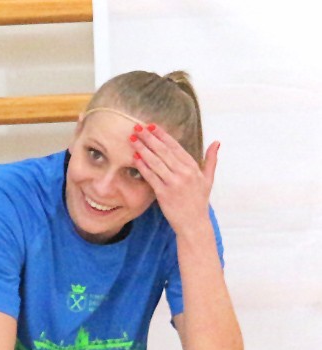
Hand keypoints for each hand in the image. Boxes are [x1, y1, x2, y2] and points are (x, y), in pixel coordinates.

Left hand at [131, 123, 217, 237]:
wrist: (193, 223)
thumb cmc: (199, 201)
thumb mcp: (208, 179)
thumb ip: (210, 160)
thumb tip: (217, 142)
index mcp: (193, 167)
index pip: (175, 147)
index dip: (163, 135)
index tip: (152, 126)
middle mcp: (184, 173)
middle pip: (163, 151)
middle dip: (149, 138)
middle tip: (137, 127)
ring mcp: (174, 183)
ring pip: (156, 162)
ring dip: (142, 149)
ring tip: (132, 139)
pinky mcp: (164, 193)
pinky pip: (151, 177)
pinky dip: (142, 166)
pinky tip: (134, 157)